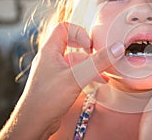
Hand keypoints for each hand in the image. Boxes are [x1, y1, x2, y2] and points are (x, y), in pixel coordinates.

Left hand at [0, 22, 123, 139]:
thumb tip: (117, 48)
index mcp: (50, 50)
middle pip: (72, 44)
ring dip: (91, 64)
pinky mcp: (60, 83)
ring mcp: (56, 71)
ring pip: (77, 61)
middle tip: (97, 55)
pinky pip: (76, 73)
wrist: (34, 123)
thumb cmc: (46, 99)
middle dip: (88, 49)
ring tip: (105, 72)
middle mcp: (52, 58)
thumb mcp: (76, 77)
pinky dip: (89, 75)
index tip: (90, 45)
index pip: (64, 28)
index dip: (80, 32)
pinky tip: (100, 81)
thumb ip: (97, 63)